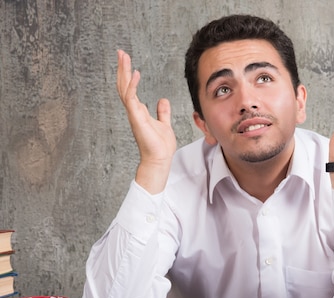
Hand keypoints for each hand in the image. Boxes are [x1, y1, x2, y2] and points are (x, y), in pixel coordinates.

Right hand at [116, 50, 176, 193]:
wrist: (159, 159)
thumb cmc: (160, 146)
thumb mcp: (164, 124)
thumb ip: (162, 112)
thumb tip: (162, 100)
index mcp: (139, 110)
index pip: (130, 88)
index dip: (128, 74)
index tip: (126, 60)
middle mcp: (134, 110)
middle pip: (124, 85)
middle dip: (122, 69)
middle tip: (120, 52)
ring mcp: (134, 114)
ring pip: (124, 89)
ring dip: (123, 72)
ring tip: (123, 57)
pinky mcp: (137, 118)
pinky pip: (131, 98)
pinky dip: (132, 85)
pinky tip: (135, 74)